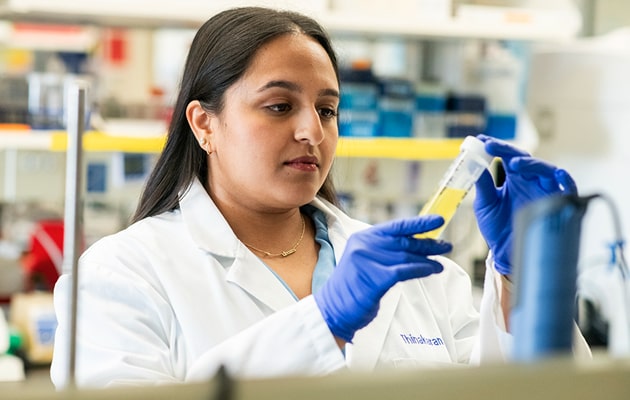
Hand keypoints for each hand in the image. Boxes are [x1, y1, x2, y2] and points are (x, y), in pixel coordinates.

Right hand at [314, 215, 451, 342]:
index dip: (419, 223)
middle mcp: (364, 245)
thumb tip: (415, 246)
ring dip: (427, 260)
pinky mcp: (374, 278)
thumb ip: (385, 251)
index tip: (438, 220)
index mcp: (362, 238)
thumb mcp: (366, 262)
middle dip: (428, 244)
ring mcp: (368, 260)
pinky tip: (431, 270)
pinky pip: (404, 271)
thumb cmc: (353, 288)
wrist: (333, 310)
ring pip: (406, 256)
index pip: (396, 227)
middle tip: (446, 245)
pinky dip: (421, 269)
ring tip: (440, 264)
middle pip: (404, 241)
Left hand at [473, 134, 577, 274]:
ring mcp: (544, 190)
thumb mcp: (485, 204)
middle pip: (524, 159)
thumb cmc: (497, 228)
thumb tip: (474, 163)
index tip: (480, 140)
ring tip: (514, 163)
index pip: (507, 156)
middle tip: (491, 146)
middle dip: (508, 150)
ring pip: (545, 169)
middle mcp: (531, 181)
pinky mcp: (557, 203)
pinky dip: (563, 180)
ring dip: (531, 164)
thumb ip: (482, 184)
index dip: (496, 147)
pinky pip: (567, 187)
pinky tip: (555, 176)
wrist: (506, 253)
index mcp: (513, 178)